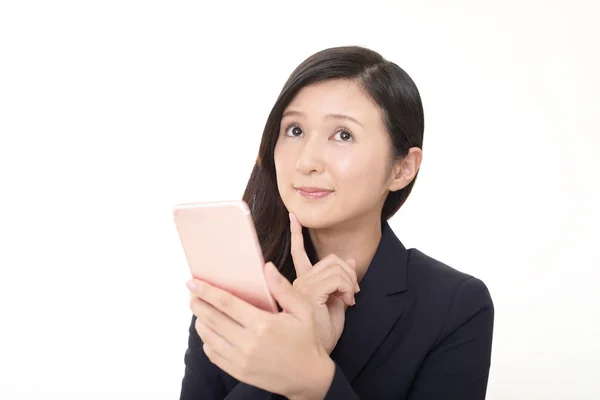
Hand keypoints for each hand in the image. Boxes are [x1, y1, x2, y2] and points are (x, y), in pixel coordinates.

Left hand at [187, 262, 334, 398]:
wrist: (309, 377)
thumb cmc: (306, 339)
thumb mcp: (302, 310)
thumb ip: (283, 288)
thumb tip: (267, 267)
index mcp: (263, 324)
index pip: (226, 303)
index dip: (207, 291)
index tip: (193, 282)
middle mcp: (248, 343)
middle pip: (211, 319)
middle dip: (197, 303)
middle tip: (192, 292)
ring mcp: (241, 360)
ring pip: (209, 337)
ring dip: (200, 320)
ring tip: (200, 310)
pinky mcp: (238, 372)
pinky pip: (213, 354)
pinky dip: (207, 340)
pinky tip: (210, 331)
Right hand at [289, 212, 359, 353]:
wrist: (317, 353)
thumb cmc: (324, 333)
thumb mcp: (338, 304)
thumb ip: (342, 281)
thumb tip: (351, 259)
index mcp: (302, 282)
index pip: (298, 251)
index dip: (296, 233)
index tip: (293, 217)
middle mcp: (298, 282)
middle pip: (330, 260)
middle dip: (348, 273)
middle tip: (353, 293)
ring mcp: (302, 287)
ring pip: (334, 267)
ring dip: (350, 282)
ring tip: (350, 300)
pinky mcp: (309, 294)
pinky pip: (335, 279)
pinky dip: (348, 288)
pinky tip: (348, 302)